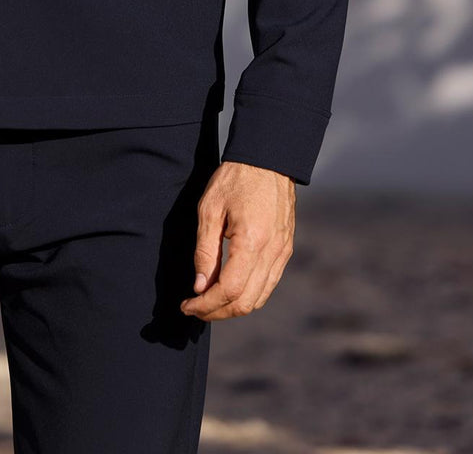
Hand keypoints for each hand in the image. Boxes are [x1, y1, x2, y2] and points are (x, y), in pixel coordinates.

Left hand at [180, 159, 294, 320]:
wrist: (268, 160)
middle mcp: (272, 252)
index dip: (206, 304)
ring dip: (232, 307)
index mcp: (252, 242)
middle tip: (194, 308)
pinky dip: (248, 295)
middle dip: (217, 312)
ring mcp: (282, 253)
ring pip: (259, 298)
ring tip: (208, 301)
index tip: (186, 305)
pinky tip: (228, 288)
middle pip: (246, 302)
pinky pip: (268, 284)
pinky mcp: (285, 250)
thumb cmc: (234, 179)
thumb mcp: (209, 209)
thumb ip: (205, 250)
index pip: (229, 290)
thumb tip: (199, 286)